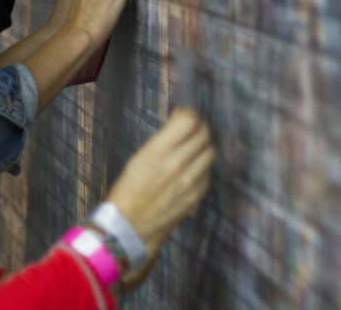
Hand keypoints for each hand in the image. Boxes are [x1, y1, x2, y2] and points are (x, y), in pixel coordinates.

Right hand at [106, 107, 213, 286]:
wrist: (130, 226)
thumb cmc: (129, 189)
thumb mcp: (139, 157)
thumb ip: (163, 140)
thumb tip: (180, 120)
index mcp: (157, 151)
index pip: (188, 121)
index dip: (188, 114)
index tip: (182, 116)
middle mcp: (176, 164)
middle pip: (203, 134)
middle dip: (198, 128)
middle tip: (190, 131)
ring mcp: (189, 182)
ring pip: (210, 152)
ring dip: (203, 146)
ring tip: (192, 150)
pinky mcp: (196, 197)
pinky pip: (209, 173)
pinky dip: (203, 167)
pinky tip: (192, 169)